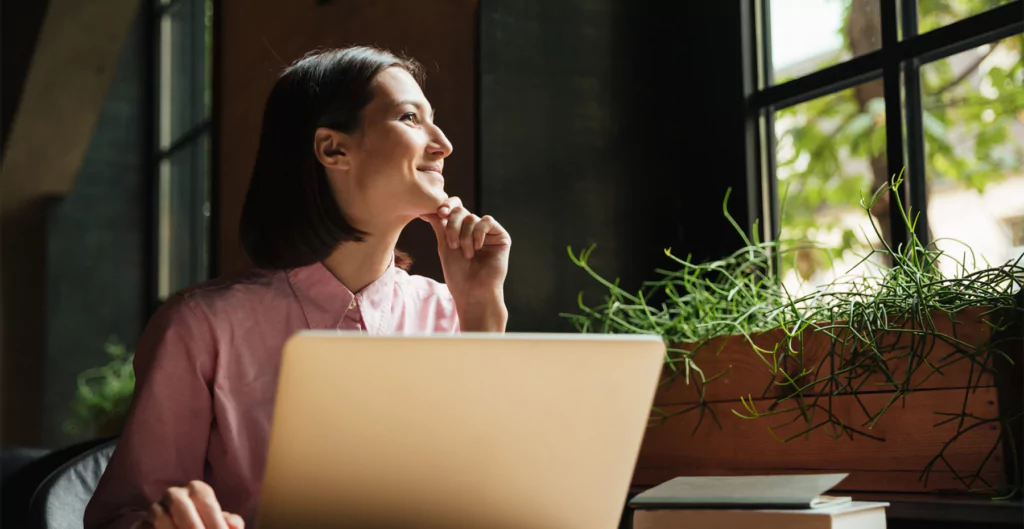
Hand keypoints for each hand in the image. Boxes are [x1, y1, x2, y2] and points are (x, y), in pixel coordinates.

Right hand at [146, 481, 243, 528]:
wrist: (172, 528)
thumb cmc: (202, 525)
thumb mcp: (217, 522)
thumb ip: (229, 522)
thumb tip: (236, 526)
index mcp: (197, 489)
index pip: (208, 505)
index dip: (216, 524)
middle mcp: (174, 494)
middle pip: (181, 506)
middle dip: (194, 527)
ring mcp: (155, 509)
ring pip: (161, 518)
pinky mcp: (140, 525)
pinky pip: (147, 528)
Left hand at [420, 197, 509, 330]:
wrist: (473, 291)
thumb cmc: (458, 273)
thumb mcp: (444, 245)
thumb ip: (439, 225)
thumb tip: (427, 208)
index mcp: (461, 230)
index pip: (454, 208)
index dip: (447, 205)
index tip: (440, 213)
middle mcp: (474, 229)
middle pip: (460, 211)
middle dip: (452, 225)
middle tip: (452, 244)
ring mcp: (488, 233)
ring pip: (471, 218)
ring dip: (465, 237)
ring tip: (466, 254)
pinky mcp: (501, 236)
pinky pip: (487, 221)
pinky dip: (479, 233)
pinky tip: (477, 248)